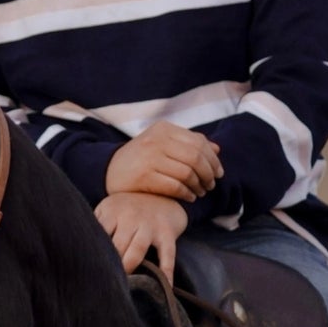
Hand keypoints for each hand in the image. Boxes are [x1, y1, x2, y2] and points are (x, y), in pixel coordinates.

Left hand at [94, 192, 187, 282]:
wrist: (161, 192)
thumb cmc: (128, 207)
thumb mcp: (109, 208)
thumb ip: (96, 225)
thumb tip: (78, 249)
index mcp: (112, 212)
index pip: (99, 236)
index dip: (94, 254)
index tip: (87, 270)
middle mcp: (130, 217)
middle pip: (116, 246)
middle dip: (110, 265)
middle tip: (103, 283)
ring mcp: (150, 225)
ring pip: (136, 250)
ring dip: (129, 267)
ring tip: (124, 286)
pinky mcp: (167, 233)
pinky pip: (168, 255)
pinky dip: (166, 272)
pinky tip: (165, 287)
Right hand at [105, 121, 221, 201]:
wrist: (109, 171)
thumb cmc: (142, 158)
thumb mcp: (163, 144)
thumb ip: (188, 144)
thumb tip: (216, 149)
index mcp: (163, 129)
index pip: (199, 143)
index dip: (213, 160)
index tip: (218, 172)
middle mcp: (156, 140)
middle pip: (196, 157)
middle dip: (208, 174)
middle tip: (211, 185)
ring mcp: (149, 158)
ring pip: (187, 172)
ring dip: (199, 185)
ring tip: (201, 192)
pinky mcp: (143, 177)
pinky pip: (175, 186)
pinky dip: (187, 193)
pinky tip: (189, 197)